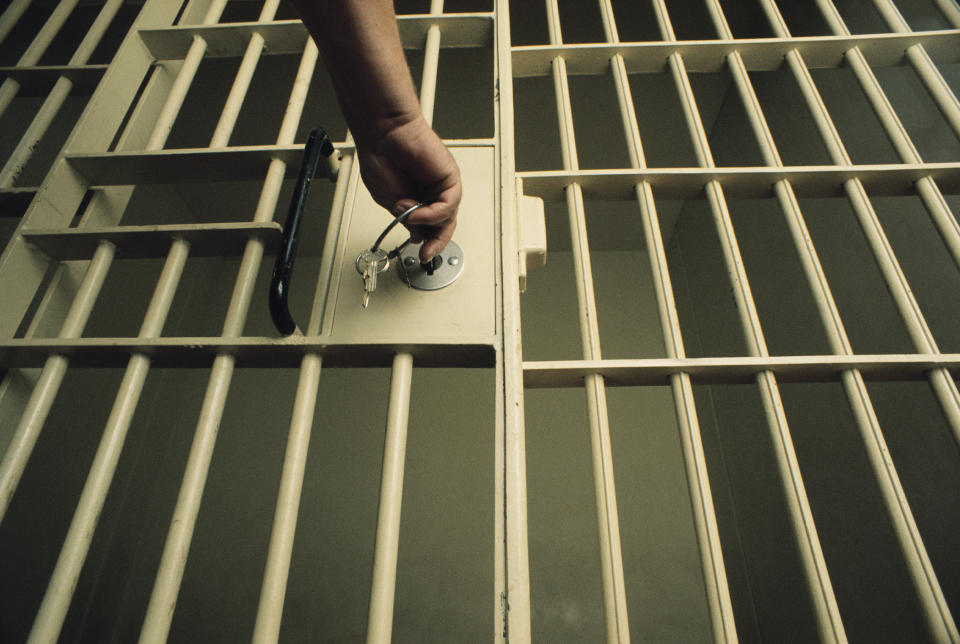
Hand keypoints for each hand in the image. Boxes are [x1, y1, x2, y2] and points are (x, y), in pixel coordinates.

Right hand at [355, 116, 460, 261]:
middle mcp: (431, 193)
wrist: (383, 133)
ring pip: (447, 217)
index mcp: (416, 199)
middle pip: (444, 225)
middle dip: (437, 242)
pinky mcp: (449, 178)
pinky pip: (449, 204)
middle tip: (428, 254)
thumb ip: (405, 219)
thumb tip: (418, 235)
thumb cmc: (381, 158)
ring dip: (427, 222)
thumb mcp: (389, 201)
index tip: (423, 255)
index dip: (428, 243)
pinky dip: (433, 213)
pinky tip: (417, 211)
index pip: (430, 228)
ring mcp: (441, 186)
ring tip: (408, 215)